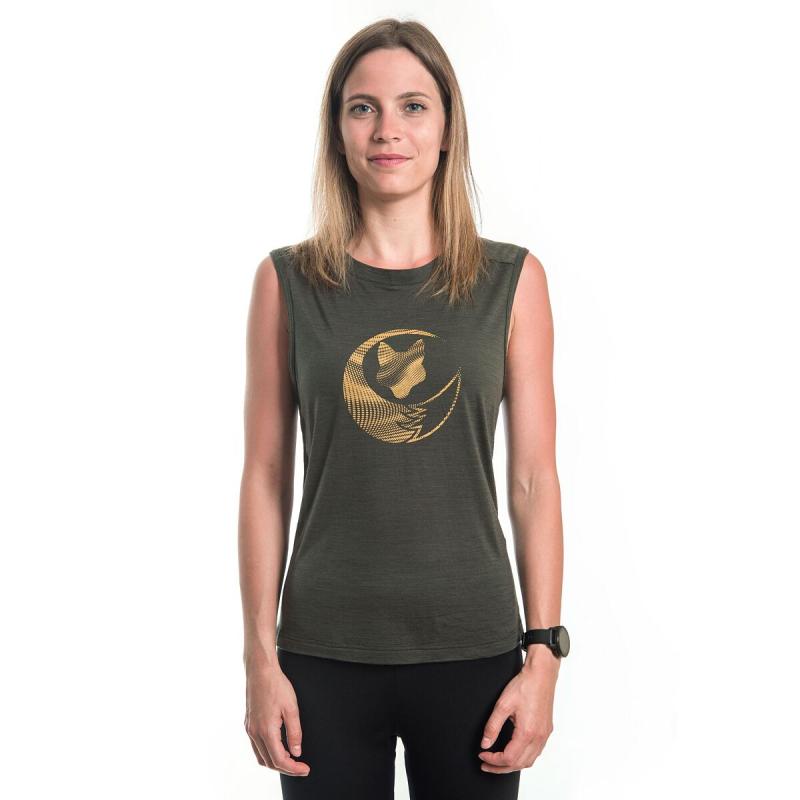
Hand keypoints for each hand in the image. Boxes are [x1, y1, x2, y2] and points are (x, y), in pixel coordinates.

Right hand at [244, 660, 310, 776]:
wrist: (260, 670)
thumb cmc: (277, 686)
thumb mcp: (292, 708)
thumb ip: (295, 732)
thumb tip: (296, 752)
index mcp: (266, 730)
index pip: (279, 760)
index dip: (293, 768)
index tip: (305, 769)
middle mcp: (255, 733)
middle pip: (269, 762)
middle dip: (286, 768)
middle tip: (301, 767)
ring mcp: (250, 729)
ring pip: (261, 757)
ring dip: (276, 762)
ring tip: (291, 760)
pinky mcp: (249, 724)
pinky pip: (257, 747)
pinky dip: (268, 753)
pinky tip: (279, 748)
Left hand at [477, 648, 558, 772]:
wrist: (541, 675)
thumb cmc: (524, 686)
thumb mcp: (502, 705)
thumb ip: (492, 726)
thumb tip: (485, 744)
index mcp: (527, 733)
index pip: (508, 758)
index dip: (493, 760)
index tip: (482, 755)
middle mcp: (538, 738)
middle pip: (519, 764)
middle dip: (500, 768)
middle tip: (486, 764)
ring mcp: (544, 735)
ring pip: (529, 761)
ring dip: (512, 765)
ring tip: (498, 762)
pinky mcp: (546, 731)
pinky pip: (536, 753)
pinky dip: (523, 758)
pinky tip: (514, 752)